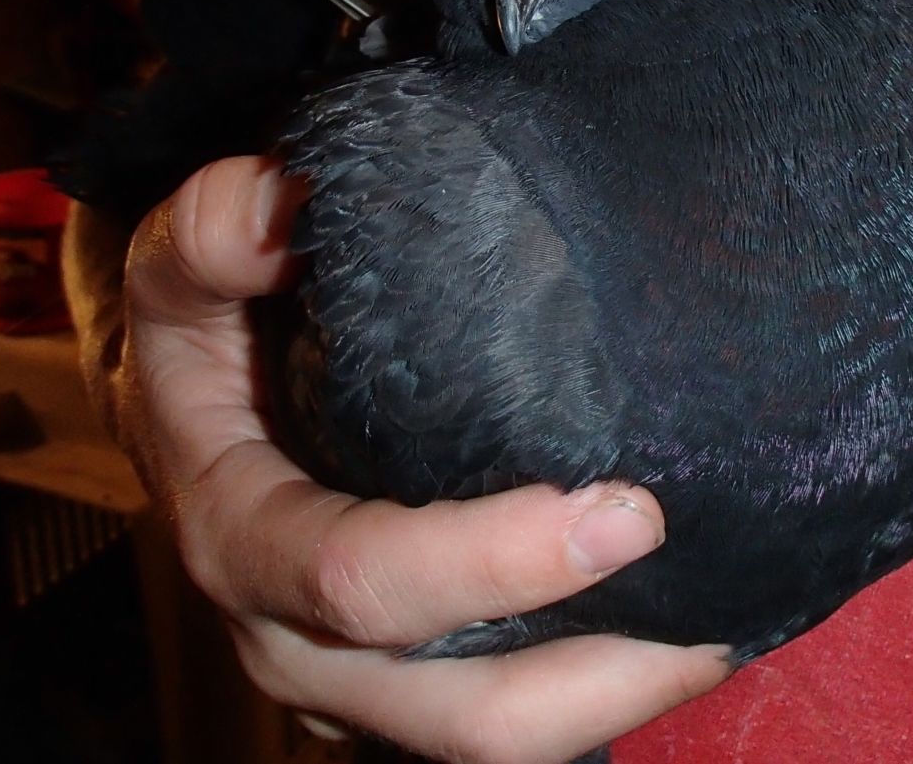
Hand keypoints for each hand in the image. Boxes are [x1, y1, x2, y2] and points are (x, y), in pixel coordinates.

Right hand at [114, 155, 729, 761]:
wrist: (190, 409)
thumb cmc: (206, 330)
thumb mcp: (185, 267)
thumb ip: (219, 227)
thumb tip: (290, 201)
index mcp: (245, 538)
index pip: (364, 581)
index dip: (493, 563)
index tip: (625, 512)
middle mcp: (299, 641)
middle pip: (458, 713)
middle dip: (598, 673)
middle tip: (716, 602)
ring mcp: (359, 680)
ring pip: (500, 741)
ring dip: (619, 697)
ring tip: (727, 630)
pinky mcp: (413, 678)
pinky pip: (514, 718)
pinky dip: (602, 688)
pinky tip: (685, 627)